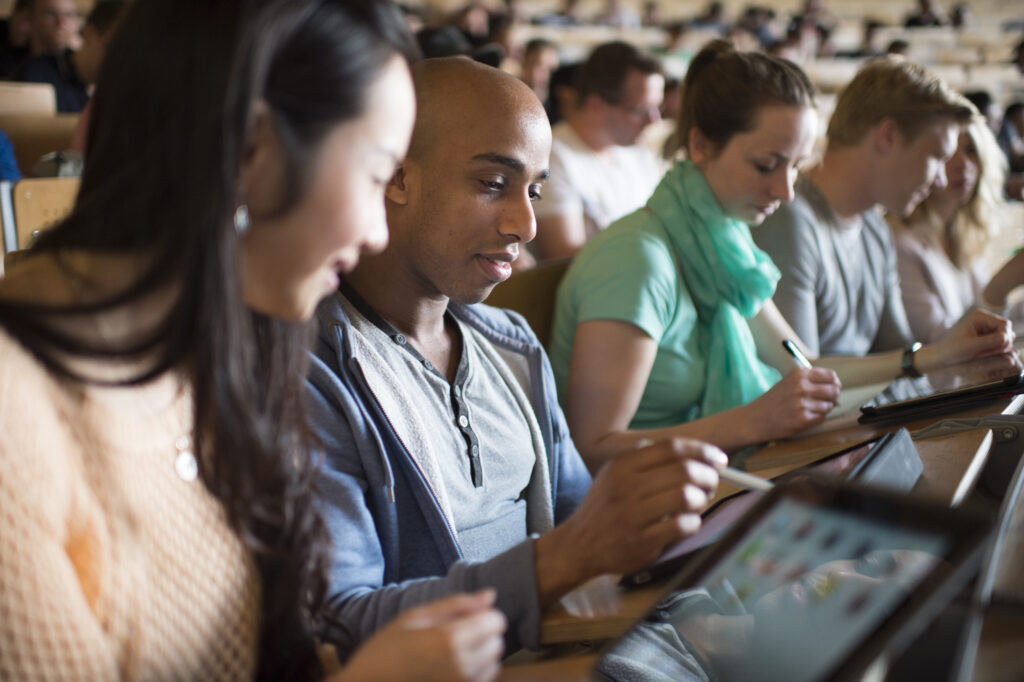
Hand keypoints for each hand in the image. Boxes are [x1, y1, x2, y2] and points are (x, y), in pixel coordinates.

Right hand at [333, 591, 505, 681]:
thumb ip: (456, 604)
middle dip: (482, 635)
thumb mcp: (415, 617)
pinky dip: (475, 673)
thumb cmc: (386, 649)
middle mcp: (461, 667)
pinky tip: (450, 669)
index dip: (483, 615)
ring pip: (493, 664)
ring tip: (450, 654)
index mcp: (449, 639)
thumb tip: (490, 595)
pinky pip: (483, 681)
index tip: (465, 617)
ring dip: (481, 656)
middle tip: (453, 635)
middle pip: (497, 643)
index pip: (496, 621)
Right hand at [543, 438, 725, 590]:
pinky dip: (694, 522)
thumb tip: (699, 455)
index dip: (702, 450)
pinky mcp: (641, 542)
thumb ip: (649, 461)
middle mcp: (626, 486)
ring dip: (702, 498)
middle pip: (683, 470)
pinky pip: (682, 526)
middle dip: (708, 475)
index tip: (718, 458)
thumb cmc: (606, 506)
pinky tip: (688, 522)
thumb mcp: (616, 474)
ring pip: (686, 496)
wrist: (578, 544)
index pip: (671, 448)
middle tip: (713, 482)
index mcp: (622, 465)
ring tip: (700, 502)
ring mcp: (633, 515)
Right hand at [746, 368, 840, 440]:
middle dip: (833, 397)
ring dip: (824, 409)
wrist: (756, 419)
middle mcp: (801, 387)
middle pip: (834, 390)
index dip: (834, 383)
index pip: (831, 376)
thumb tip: (835, 384)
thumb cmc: (774, 400)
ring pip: (829, 406)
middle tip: (828, 401)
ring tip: (810, 410)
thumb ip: (809, 380)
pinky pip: (822, 418)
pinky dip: (816, 418)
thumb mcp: (789, 382)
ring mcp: (802, 404)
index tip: (833, 388)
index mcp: (799, 375)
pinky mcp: (803, 420)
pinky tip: (805, 417)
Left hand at [930, 309, 1013, 366]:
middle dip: (1002, 343)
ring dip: (999, 347)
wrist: (942, 355)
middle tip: (989, 354)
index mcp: (980, 316)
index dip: (1004, 338)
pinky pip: (1000, 342)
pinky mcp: (987, 335)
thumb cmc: (953, 350)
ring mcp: (986, 326)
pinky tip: (984, 354)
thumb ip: (989, 342)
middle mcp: (985, 318)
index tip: (996, 350)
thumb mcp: (970, 347)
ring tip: (984, 354)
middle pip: (1006, 330)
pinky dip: (995, 349)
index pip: (1004, 324)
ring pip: (1005, 337)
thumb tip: (1006, 337)